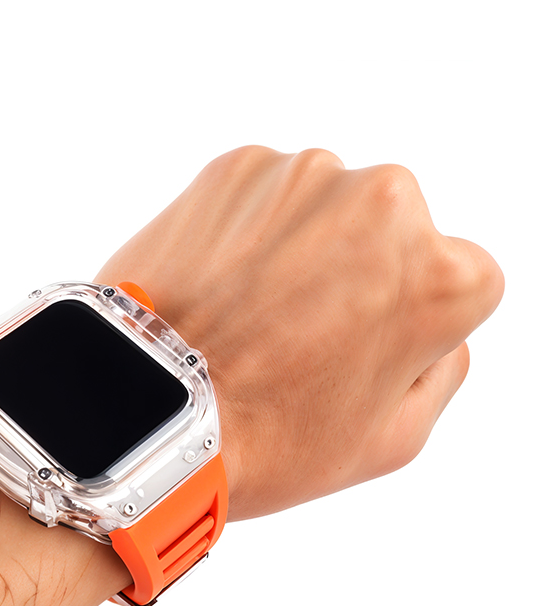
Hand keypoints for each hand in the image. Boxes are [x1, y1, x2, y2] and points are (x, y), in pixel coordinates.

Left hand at [94, 146, 503, 520]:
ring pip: (327, 209)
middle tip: (298, 337)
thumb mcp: (392, 440)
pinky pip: (264, 196)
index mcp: (441, 274)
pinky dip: (251, 232)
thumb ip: (445, 369)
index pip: (460, 280)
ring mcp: (304, 175)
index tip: (358, 353)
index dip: (409, 325)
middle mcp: (386, 200)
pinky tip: (221, 288)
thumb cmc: (266, 438)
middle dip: (361, 275)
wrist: (147, 408)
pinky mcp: (236, 166)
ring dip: (303, 249)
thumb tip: (440, 327)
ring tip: (250, 316)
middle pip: (394, 233)